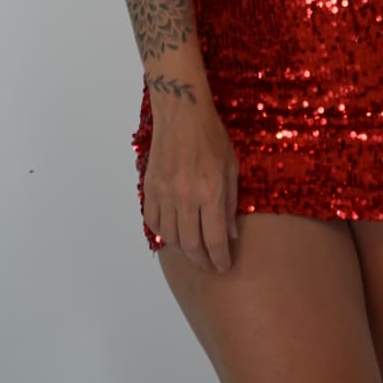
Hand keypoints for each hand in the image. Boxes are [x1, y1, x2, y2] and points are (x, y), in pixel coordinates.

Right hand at [143, 103, 239, 272]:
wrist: (182, 115)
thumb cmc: (212, 137)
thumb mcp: (231, 168)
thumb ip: (230, 203)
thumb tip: (229, 234)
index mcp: (210, 193)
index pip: (214, 240)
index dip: (220, 259)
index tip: (224, 267)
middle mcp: (186, 198)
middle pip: (191, 245)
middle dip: (202, 261)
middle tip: (209, 264)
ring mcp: (165, 194)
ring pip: (171, 238)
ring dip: (183, 250)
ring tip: (193, 251)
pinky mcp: (150, 188)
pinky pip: (153, 221)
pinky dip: (163, 232)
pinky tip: (173, 232)